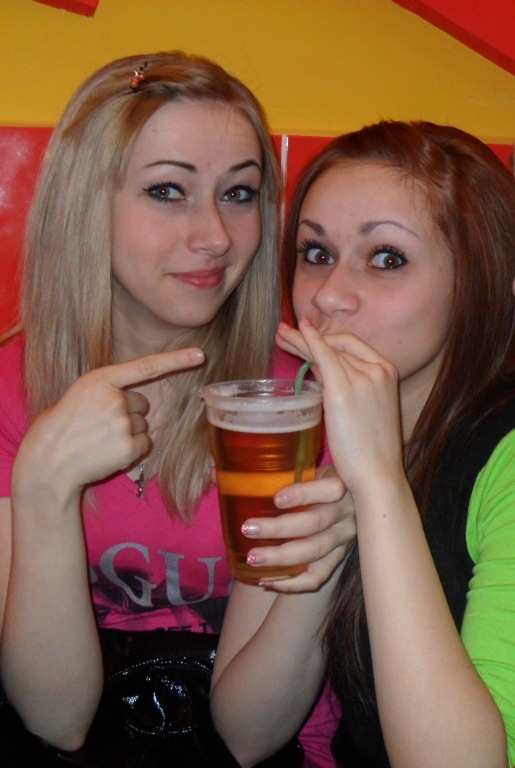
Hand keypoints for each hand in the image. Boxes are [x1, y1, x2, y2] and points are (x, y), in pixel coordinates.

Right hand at [13, 349, 204, 500]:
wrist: (48, 461)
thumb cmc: (60, 428)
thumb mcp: (79, 396)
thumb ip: (106, 391)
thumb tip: (135, 401)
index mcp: (100, 379)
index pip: (145, 366)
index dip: (175, 360)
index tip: (200, 354)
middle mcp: (114, 398)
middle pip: (141, 403)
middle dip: (128, 414)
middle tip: (99, 426)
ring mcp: (122, 422)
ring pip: (143, 425)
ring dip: (128, 433)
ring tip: (99, 440)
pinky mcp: (128, 446)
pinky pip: (144, 444)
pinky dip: (131, 450)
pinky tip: (107, 453)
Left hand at [242, 465, 355, 591]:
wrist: (340, 501)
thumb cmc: (312, 479)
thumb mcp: (300, 469)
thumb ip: (263, 470)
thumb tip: (213, 471)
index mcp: (340, 482)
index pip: (330, 488)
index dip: (305, 493)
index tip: (276, 498)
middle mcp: (347, 512)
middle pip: (316, 522)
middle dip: (279, 528)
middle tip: (247, 529)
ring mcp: (344, 538)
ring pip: (315, 551)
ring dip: (282, 558)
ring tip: (251, 559)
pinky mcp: (338, 558)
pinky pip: (318, 576)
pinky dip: (293, 583)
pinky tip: (267, 581)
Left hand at [293, 318, 402, 491]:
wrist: (378, 474)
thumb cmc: (371, 453)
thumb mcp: (365, 413)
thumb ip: (348, 391)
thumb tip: (320, 377)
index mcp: (388, 372)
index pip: (353, 346)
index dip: (328, 339)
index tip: (309, 337)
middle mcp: (378, 369)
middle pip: (337, 345)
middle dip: (310, 337)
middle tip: (287, 332)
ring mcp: (362, 377)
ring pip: (326, 350)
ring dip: (301, 339)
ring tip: (281, 335)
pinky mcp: (343, 390)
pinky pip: (322, 356)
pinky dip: (308, 341)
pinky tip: (296, 333)